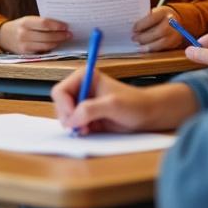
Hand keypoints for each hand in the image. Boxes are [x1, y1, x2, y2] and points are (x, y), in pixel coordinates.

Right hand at [0, 16, 70, 53]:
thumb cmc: (21, 26)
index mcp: (25, 22)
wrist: (4, 36)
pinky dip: (51, 48)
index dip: (57, 26)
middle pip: (47, 36)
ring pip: (46, 46)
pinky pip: (42, 51)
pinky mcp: (26, 54)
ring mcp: (25, 45)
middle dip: (60, 35)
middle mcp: (24, 34)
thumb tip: (60, 25)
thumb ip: (41, 23)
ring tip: (65, 39)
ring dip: (58, 42)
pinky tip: (56, 44)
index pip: (44, 24)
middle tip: (69, 34)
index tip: (66, 26)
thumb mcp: (27, 20)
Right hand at [51, 68, 199, 133]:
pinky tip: (88, 131)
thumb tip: (72, 119)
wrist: (148, 114)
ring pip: (64, 115)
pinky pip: (73, 123)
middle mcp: (80, 87)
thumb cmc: (135, 104)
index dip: (63, 106)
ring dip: (73, 125)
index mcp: (84, 77)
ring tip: (87, 129)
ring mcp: (82, 102)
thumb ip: (90, 109)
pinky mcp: (86, 115)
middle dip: (68, 117)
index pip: (60, 91)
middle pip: (59, 104)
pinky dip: (77, 129)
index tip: (73, 119)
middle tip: (81, 128)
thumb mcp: (113, 105)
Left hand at [132, 6, 182, 51]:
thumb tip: (133, 29)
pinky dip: (153, 49)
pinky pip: (164, 48)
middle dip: (144, 37)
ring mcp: (175, 33)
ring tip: (138, 46)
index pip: (153, 18)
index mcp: (164, 12)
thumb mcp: (153, 13)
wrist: (175, 19)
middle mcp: (172, 22)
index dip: (142, 24)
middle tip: (134, 38)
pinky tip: (145, 49)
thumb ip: (145, 19)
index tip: (133, 29)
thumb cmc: (159, 16)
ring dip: (148, 45)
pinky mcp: (175, 42)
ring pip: (162, 42)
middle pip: (159, 31)